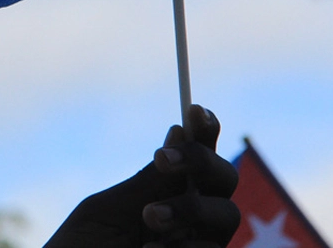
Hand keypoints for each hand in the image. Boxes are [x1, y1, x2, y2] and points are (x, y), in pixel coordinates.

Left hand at [44, 105, 239, 247]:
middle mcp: (188, 222)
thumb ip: (144, 181)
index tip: (196, 110)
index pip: (197, 159)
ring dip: (187, 210)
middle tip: (162, 160)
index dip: (205, 132)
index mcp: (165, 197)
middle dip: (200, 163)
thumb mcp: (105, 212)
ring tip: (148, 221)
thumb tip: (179, 131)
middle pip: (224, 182)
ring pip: (226, 217)